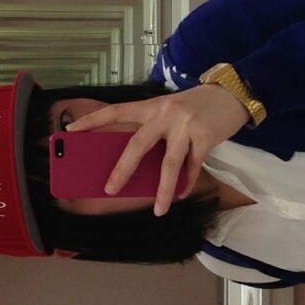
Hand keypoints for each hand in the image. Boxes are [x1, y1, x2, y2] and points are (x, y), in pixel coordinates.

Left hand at [65, 85, 249, 215]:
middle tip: (109, 189)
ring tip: (159, 210)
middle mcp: (165, 113)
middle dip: (122, 169)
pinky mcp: (205, 137)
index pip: (117, 111)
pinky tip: (181, 194)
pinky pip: (192, 166)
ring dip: (163, 190)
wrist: (233, 93)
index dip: (93, 121)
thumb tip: (140, 163)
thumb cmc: (197, 105)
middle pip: (138, 144)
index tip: (71, 132)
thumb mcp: (171, 109)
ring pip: (168, 163)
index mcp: (152, 105)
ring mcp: (185, 125)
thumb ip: (155, 129)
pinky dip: (187, 183)